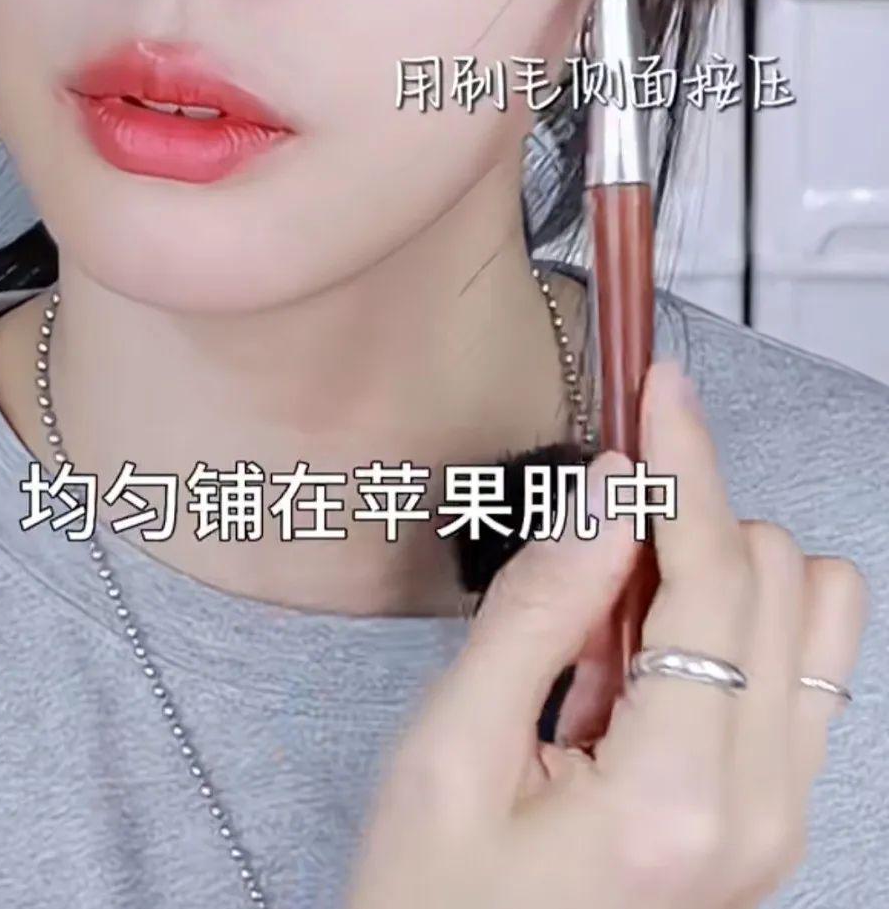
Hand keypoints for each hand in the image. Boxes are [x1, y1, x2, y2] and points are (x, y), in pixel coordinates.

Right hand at [344, 361, 866, 908]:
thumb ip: (538, 612)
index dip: (687, 462)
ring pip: (809, 610)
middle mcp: (760, 814)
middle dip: (685, 523)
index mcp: (678, 801)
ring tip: (615, 619)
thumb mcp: (450, 754)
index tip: (657, 385)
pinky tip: (645, 655)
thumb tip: (609, 491)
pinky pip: (800, 667)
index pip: (716, 575)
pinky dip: (735, 622)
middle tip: (585, 549)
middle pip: (775, 574)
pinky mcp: (772, 820)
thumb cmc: (432, 903)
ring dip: (719, 571)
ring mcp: (778, 822)